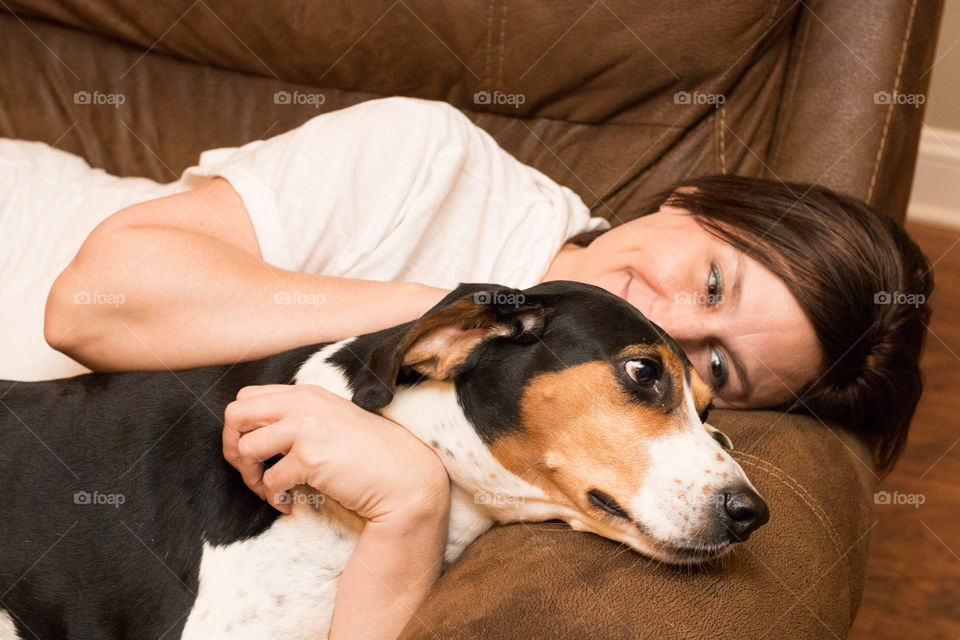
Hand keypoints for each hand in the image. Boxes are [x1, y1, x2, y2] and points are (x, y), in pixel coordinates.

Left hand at [222, 384, 449, 518]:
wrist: (404, 476)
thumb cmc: (370, 455)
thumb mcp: (333, 421)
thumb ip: (300, 417)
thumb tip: (258, 433)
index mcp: (308, 394)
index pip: (249, 397)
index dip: (241, 426)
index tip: (253, 450)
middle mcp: (305, 404)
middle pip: (236, 414)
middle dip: (231, 446)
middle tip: (248, 470)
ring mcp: (307, 428)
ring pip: (245, 448)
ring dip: (249, 477)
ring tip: (269, 490)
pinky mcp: (311, 458)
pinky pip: (269, 480)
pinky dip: (274, 497)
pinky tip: (290, 503)